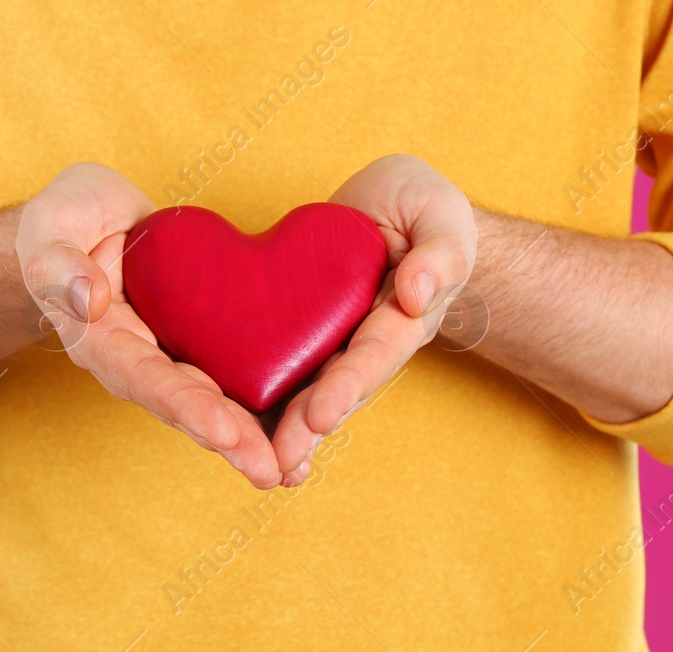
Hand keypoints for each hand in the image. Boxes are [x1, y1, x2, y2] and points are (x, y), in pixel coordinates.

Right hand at [16, 163, 281, 487]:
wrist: (91, 217)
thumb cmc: (66, 220)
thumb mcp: (52, 227)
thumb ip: (58, 265)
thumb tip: (87, 301)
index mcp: (99, 339)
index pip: (143, 377)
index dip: (182, 404)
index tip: (223, 430)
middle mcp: (136, 359)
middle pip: (184, 404)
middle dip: (228, 438)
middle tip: (270, 468)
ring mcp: (170, 354)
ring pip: (213, 400)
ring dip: (252, 436)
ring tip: (294, 467)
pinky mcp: (199, 342)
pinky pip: (233, 373)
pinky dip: (266, 403)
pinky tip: (303, 432)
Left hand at [271, 154, 476, 484]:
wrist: (390, 206)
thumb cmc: (422, 207)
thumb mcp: (439, 213)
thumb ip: (440, 251)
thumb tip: (419, 293)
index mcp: (404, 315)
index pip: (376, 353)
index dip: (349, 384)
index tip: (323, 414)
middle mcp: (367, 340)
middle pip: (338, 386)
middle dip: (309, 424)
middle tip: (281, 457)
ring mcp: (334, 341)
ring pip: (306, 388)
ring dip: (284, 428)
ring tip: (259, 465)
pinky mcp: (302, 332)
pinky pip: (279, 364)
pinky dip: (260, 400)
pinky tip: (233, 435)